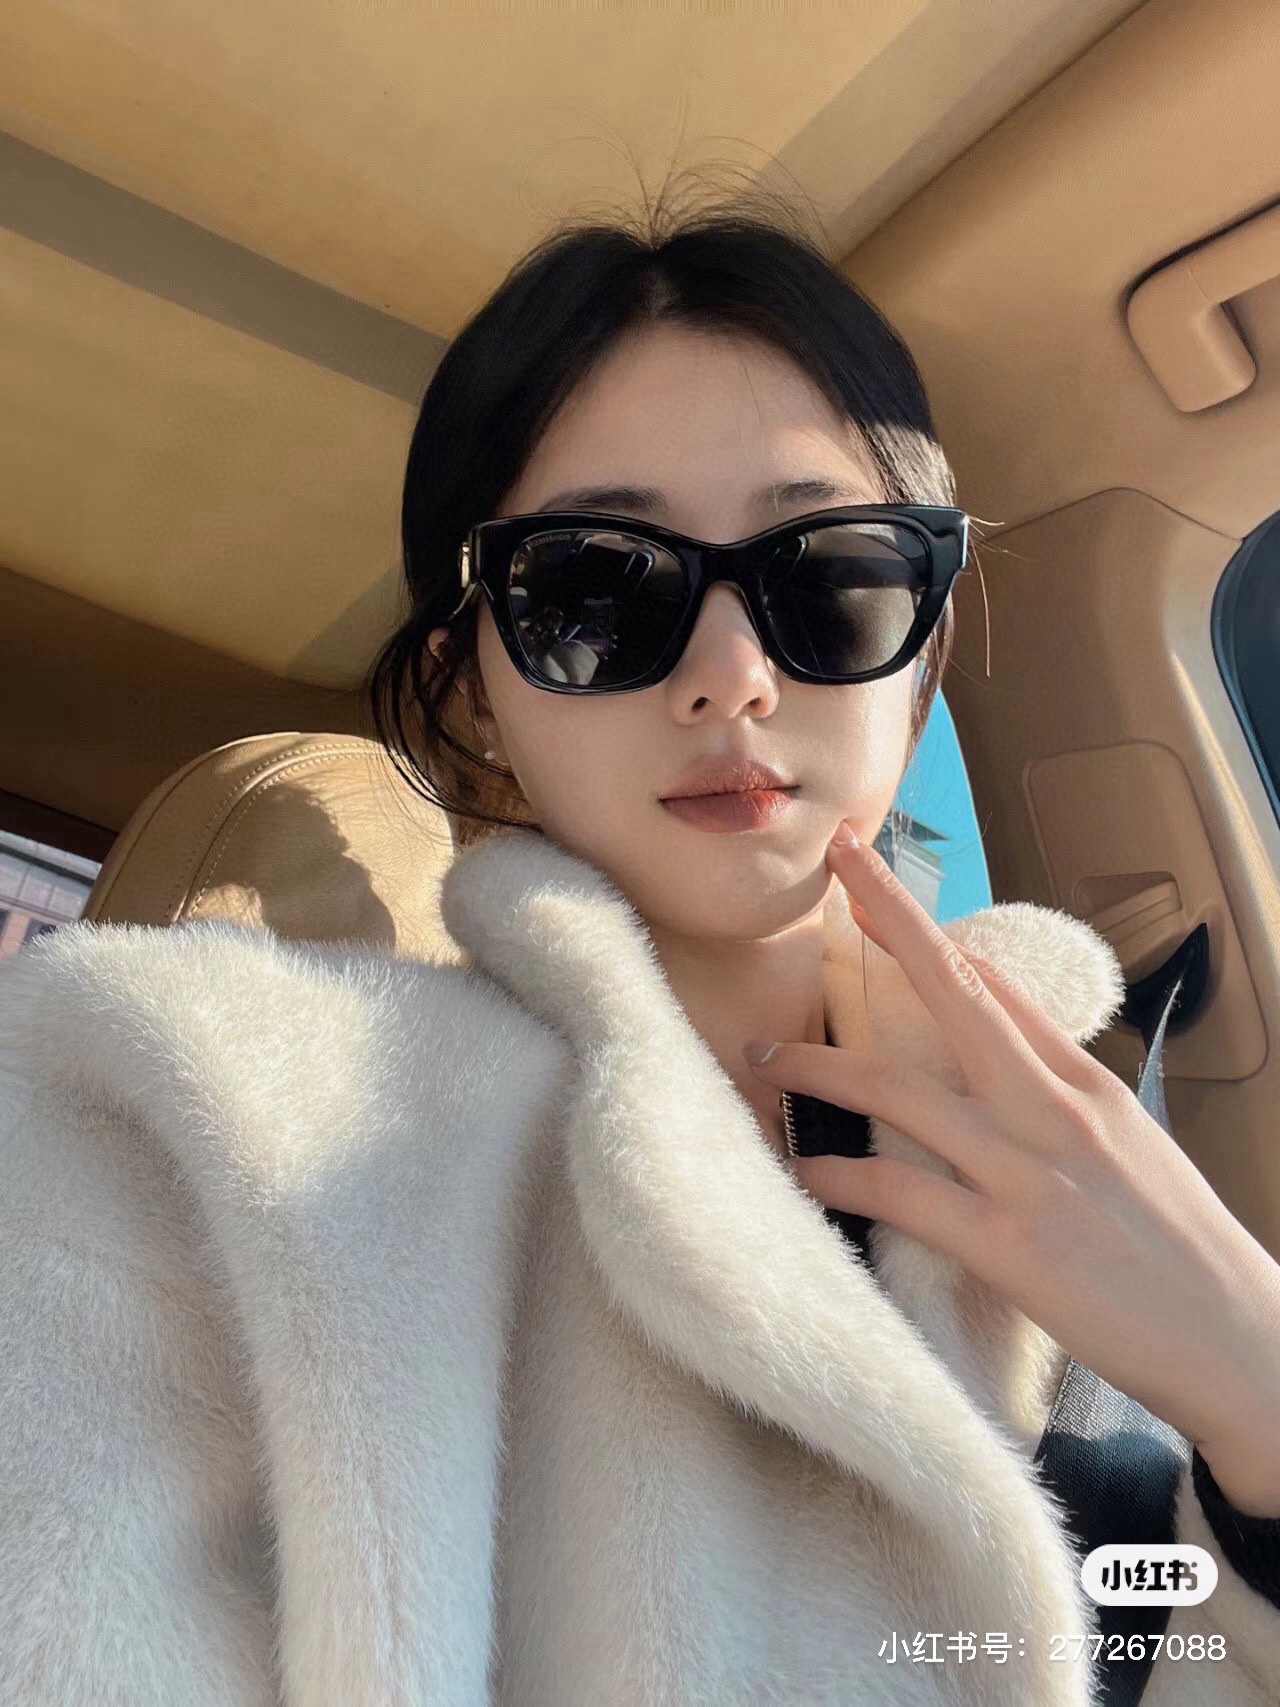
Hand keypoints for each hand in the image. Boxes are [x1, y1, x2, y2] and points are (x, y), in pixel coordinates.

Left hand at [744, 820, 1279, 1455]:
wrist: (1238, 1340)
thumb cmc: (1179, 1248)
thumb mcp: (1130, 1143)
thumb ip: (1063, 1090)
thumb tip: (1003, 1044)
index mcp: (1085, 1083)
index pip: (996, 984)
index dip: (929, 930)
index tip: (874, 888)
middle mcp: (1053, 1110)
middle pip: (955, 991)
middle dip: (890, 918)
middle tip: (835, 864)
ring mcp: (1027, 1173)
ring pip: (900, 1089)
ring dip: (818, 1065)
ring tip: (766, 1057)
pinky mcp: (1007, 1246)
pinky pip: (900, 1192)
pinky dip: (839, 1175)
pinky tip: (804, 1169)